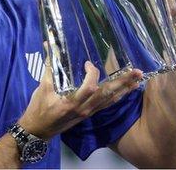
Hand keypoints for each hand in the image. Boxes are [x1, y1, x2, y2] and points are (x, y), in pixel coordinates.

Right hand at [18, 61, 142, 139]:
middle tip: (137, 72)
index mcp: (71, 102)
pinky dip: (117, 97)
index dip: (92, 74)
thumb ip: (49, 66)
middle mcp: (84, 109)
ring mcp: (88, 113)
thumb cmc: (38, 109)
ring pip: (110, 101)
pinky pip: (106, 105)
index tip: (88, 64)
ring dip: (125, 90)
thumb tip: (49, 45)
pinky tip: (126, 91)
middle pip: (108, 95)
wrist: (37, 131)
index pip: (89, 88)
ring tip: (138, 80)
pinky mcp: (89, 115)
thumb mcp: (42, 87)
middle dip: (123, 82)